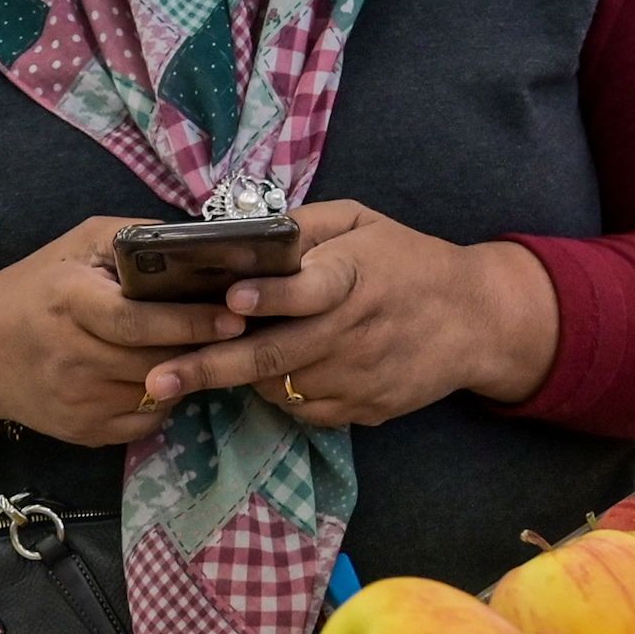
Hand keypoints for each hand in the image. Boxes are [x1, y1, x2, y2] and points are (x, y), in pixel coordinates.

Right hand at [0, 215, 253, 449]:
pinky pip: (146, 422)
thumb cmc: (35, 288)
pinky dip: (164, 399)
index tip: (232, 317)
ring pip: (158, 393)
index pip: (137, 320)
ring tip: (203, 349)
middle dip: (201, 348)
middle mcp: (72, 358)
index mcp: (69, 303)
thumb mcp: (77, 245)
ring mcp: (78, 402)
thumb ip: (133, 239)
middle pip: (155, 361)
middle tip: (237, 333)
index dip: (189, 320)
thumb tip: (199, 243)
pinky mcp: (84, 432)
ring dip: (187, 374)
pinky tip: (165, 375)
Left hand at [138, 201, 562, 427]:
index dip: (270, 297)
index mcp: (357, 275)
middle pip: (276, 355)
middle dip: (210, 368)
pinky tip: (270, 372)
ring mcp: (359, 377)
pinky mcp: (364, 409)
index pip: (310, 289)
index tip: (230, 302)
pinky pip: (303, 407)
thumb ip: (304, 227)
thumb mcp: (362, 223)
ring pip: (279, 386)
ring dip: (237, 377)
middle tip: (158, 379)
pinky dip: (277, 392)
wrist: (476, 321)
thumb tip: (241, 234)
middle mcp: (356, 331)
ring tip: (194, 368)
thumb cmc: (408, 262)